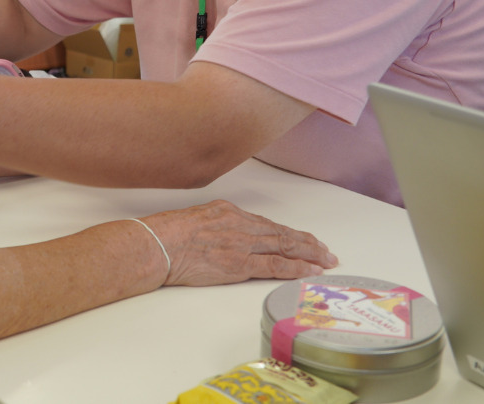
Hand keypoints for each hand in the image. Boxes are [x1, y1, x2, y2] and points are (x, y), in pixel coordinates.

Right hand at [143, 200, 337, 286]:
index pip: (265, 224)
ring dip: (309, 253)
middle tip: (325, 250)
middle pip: (281, 233)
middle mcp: (239, 224)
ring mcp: (242, 243)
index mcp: (227, 212)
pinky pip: (275, 265)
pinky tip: (310, 270)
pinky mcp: (240, 263)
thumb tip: (219, 236)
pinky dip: (296, 267)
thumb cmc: (166, 235)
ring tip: (325, 259)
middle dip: (306, 242)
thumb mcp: (192, 220)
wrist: (158, 244)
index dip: (286, 233)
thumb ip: (212, 226)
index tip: (300, 239)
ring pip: (285, 246)